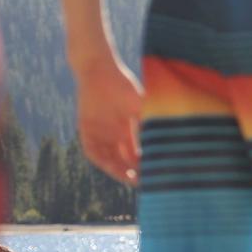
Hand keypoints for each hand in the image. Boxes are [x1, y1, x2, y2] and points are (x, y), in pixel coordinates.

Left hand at [74, 53, 142, 184]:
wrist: (99, 70)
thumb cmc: (124, 85)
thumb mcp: (141, 107)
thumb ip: (149, 125)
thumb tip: (166, 143)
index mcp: (128, 130)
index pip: (137, 154)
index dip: (145, 166)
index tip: (155, 174)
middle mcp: (113, 135)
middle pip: (123, 160)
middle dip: (132, 172)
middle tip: (143, 182)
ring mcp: (99, 133)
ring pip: (108, 159)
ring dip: (117, 170)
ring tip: (128, 178)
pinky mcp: (85, 129)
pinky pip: (92, 150)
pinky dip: (101, 159)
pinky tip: (109, 165)